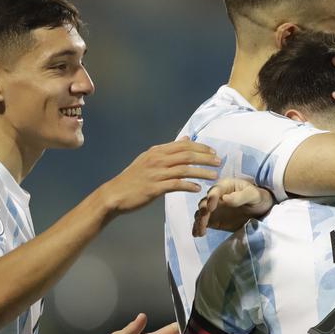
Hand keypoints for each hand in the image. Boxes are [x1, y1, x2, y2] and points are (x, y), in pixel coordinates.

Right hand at [99, 140, 220, 216]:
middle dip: (205, 158)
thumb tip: (186, 138)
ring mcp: (155, 173)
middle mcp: (156, 160)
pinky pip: (176, 184)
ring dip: (202, 172)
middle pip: (187, 155)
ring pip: (184, 169)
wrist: (115, 194)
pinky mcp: (154, 188)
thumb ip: (168, 150)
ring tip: (214, 176)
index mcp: (156, 151)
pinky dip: (189, 185)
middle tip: (219, 161)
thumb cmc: (134, 178)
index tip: (213, 152)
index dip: (201, 147)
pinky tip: (198, 188)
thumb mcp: (149, 159)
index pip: (183, 145)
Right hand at [193, 178, 274, 236]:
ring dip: (199, 221)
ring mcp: (214, 208)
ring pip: (201, 213)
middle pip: (205, 202)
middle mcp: (216, 196)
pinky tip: (198, 234)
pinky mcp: (214, 219)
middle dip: (203, 212)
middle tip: (204, 221)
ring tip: (200, 231)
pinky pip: (204, 223)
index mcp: (226, 186)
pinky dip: (199, 227)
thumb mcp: (253, 195)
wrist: (261, 209)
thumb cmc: (258, 197)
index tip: (211, 207)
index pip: (216, 190)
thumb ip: (240, 196)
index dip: (212, 198)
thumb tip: (225, 199)